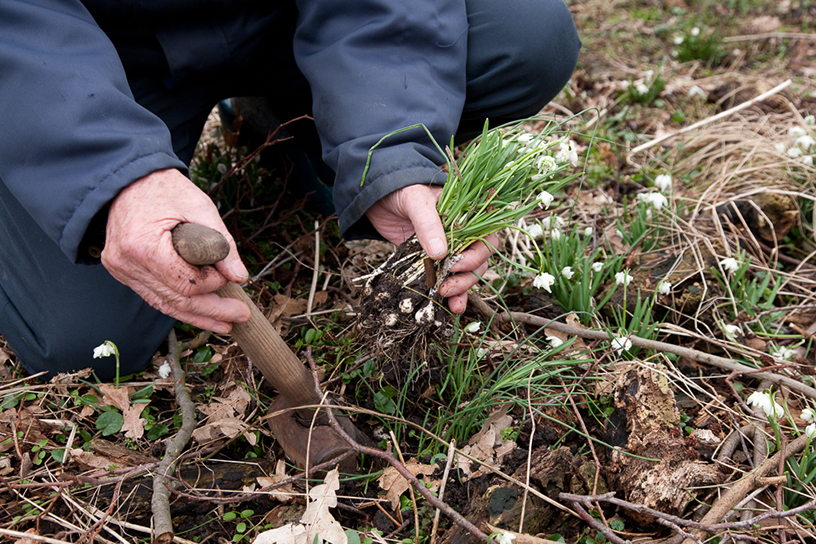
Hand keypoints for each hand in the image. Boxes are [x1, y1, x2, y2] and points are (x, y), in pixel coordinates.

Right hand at [102, 169, 250, 332]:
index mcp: (143, 245)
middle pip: (176, 300)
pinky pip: (154, 296)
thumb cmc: (163, 188)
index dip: (212, 284)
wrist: (127, 179)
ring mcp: (121, 270)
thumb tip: (240, 276)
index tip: (229, 274)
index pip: (185, 282)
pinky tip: (201, 313)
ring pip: (164, 304)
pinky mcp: (123, 272)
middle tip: (240, 315)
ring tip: (225, 323)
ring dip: (197, 316)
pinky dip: (178, 305)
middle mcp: (126, 263)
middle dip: (211, 310)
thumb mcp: (200, 207)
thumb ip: (221, 242)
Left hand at [365, 184, 495, 313]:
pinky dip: (450, 296)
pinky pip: (447, 280)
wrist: (377, 195)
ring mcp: (448, 250)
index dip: (476, 255)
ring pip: (466, 274)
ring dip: (460, 289)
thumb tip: (440, 254)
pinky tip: (450, 307)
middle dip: (466, 277)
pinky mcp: (433, 262)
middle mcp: (463, 234)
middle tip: (446, 286)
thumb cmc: (402, 189)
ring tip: (446, 299)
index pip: (486, 239)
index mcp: (468, 215)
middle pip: (479, 261)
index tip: (456, 264)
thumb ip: (428, 224)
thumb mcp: (416, 201)